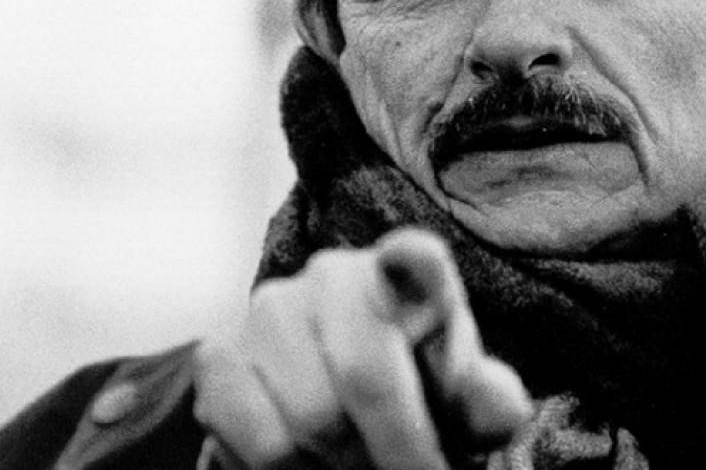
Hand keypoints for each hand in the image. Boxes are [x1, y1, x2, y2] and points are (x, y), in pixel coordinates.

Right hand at [193, 228, 531, 468]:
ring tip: (357, 466)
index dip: (417, 267)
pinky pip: (258, 440)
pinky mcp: (218, 353)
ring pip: (310, 420)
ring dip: (340, 466)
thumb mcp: (466, 405)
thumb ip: (487, 400)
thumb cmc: (420, 398)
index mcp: (408, 273)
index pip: (418, 258)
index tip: (420, 283)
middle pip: (366, 377)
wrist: (346, 410)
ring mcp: (270, 308)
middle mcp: (335, 274)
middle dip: (395, 450)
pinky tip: (311, 465)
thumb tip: (480, 390)